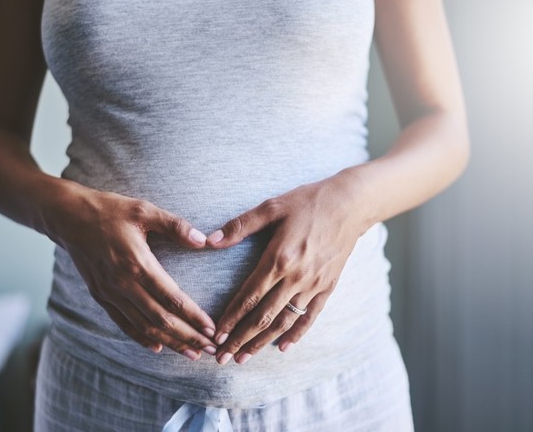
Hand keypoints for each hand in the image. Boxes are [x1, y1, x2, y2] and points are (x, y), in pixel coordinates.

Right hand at [46, 184, 217, 360]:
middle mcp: (123, 283)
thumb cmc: (109, 210)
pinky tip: (158, 346)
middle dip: (188, 337)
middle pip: (160, 319)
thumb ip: (175, 226)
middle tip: (210, 349)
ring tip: (191, 353)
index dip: (194, 316)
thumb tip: (203, 241)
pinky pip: (123, 323)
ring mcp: (109, 292)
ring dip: (170, 342)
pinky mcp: (100, 295)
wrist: (68, 217)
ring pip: (144, 327)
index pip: (172, 298)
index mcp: (137, 263)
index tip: (212, 329)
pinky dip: (141, 338)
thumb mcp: (144, 210)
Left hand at [205, 174, 368, 364]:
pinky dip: (296, 333)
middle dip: (240, 338)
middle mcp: (296, 277)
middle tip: (223, 357)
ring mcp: (313, 284)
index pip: (249, 296)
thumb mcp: (271, 206)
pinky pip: (310, 316)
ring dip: (262, 341)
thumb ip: (240, 225)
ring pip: (284, 321)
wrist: (350, 204)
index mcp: (278, 258)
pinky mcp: (327, 286)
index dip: (230, 318)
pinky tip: (282, 347)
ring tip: (244, 357)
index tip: (216, 335)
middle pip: (263, 316)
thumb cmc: (307, 202)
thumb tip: (209, 240)